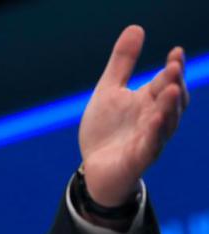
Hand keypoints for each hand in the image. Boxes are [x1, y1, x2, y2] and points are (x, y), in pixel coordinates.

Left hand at [78, 25, 188, 206]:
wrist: (94, 169)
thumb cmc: (106, 130)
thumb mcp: (109, 91)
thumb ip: (122, 63)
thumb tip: (137, 28)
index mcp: (150, 102)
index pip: (168, 82)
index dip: (174, 68)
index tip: (175, 52)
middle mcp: (155, 119)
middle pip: (171, 101)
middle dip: (174, 83)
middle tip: (174, 66)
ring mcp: (149, 140)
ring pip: (166, 123)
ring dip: (169, 106)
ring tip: (172, 88)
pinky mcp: (138, 159)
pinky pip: (151, 145)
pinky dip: (154, 133)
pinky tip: (155, 119)